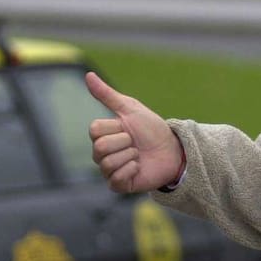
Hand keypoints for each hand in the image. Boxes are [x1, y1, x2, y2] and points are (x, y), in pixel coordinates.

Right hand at [86, 72, 184, 193]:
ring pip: (107, 164)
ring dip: (130, 156)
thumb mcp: (130, 108)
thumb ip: (106, 94)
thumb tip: (88, 75)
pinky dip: (131, 170)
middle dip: (125, 142)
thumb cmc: (151, 128)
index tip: (128, 128)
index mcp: (102, 135)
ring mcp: (109, 170)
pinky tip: (139, 167)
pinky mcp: (119, 185)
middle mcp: (102, 154)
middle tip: (135, 143)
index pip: (95, 130)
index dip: (116, 128)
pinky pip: (115, 180)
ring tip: (138, 155)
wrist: (172, 149)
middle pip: (100, 148)